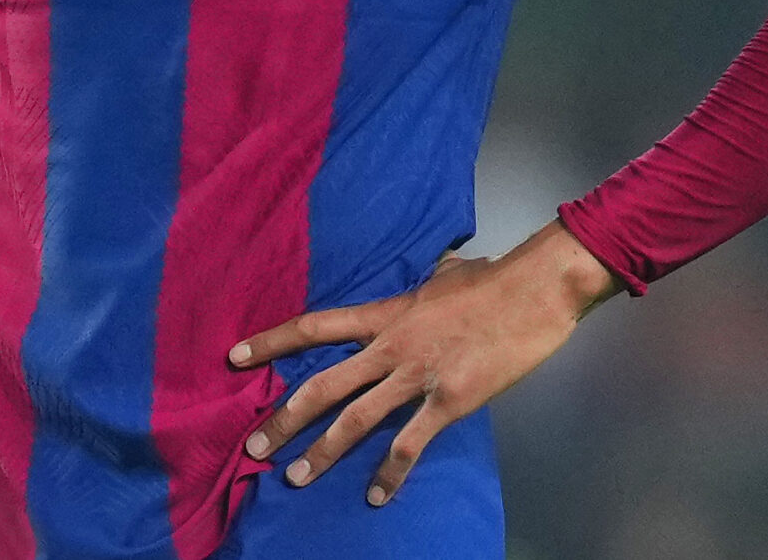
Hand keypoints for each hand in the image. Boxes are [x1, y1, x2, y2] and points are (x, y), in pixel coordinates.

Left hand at [231, 220, 619, 506]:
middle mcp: (389, 346)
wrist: (534, 291)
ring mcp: (417, 375)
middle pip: (322, 384)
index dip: (271, 342)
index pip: (313, 327)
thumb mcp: (445, 275)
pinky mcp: (449, 401)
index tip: (234, 357)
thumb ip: (429, 283)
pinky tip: (375, 496)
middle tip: (253, 446)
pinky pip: (410, 444)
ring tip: (295, 478)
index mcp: (383, 314)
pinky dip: (390, 473)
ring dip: (322, 452)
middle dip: (284, 418)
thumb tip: (439, 272)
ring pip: (356, 419)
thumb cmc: (493, 280)